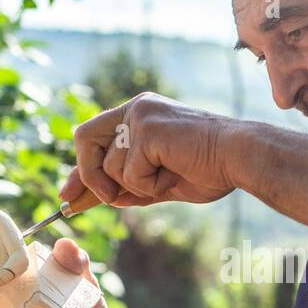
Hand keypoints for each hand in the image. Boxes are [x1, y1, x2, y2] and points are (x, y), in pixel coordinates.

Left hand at [64, 93, 238, 208]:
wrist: (240, 157)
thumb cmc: (209, 168)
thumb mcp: (159, 181)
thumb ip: (127, 185)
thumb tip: (97, 199)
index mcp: (139, 114)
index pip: (93, 137)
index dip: (79, 169)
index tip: (68, 195)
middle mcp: (135, 108)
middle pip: (85, 141)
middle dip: (90, 176)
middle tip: (110, 199)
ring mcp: (140, 116)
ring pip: (110, 167)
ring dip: (136, 186)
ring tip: (169, 177)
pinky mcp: (147, 130)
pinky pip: (129, 174)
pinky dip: (149, 186)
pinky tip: (174, 173)